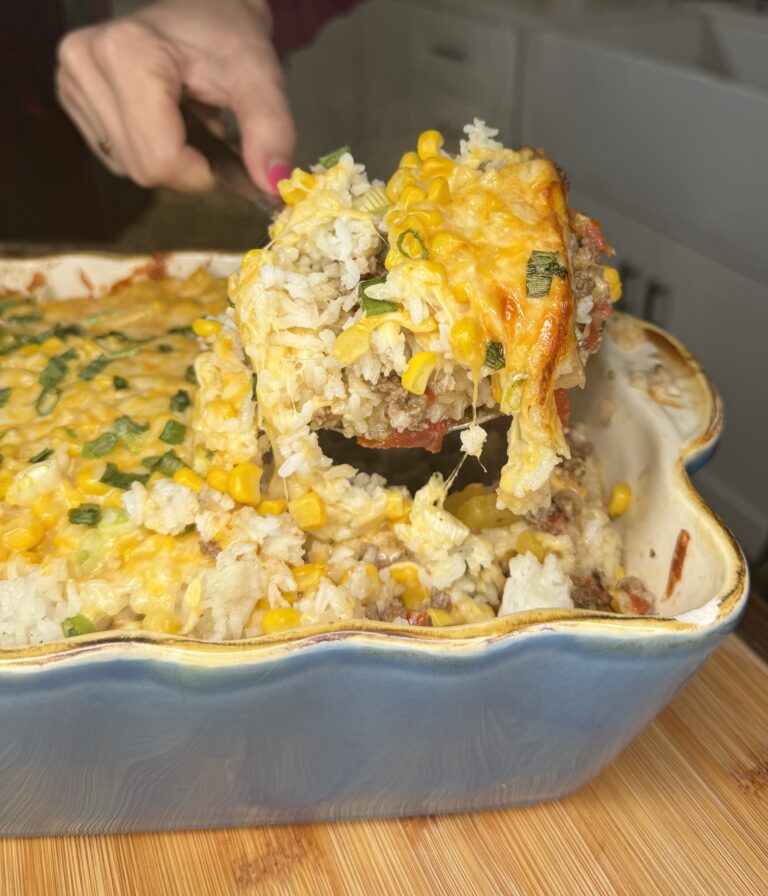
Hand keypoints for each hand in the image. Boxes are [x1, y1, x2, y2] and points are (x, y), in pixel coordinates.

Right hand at [56, 0, 294, 193]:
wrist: (205, 6)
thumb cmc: (230, 37)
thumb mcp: (260, 79)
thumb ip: (271, 131)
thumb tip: (275, 185)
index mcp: (126, 53)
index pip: (159, 159)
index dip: (200, 172)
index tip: (221, 143)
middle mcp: (85, 62)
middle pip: (142, 168)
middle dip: (185, 165)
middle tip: (206, 126)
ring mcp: (70, 79)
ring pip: (127, 167)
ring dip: (167, 156)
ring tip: (184, 115)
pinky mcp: (69, 94)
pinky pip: (114, 156)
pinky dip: (146, 148)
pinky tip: (161, 117)